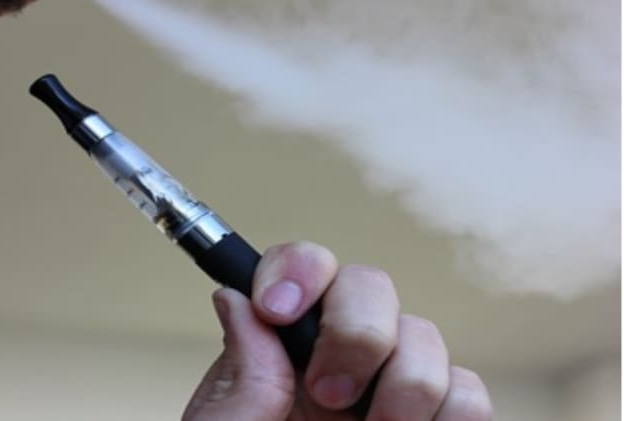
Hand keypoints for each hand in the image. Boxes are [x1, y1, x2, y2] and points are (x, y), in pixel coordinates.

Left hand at [183, 242, 491, 420]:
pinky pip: (468, 395)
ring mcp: (388, 393)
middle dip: (357, 333)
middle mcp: (337, 360)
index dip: (299, 271)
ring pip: (426, 337)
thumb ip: (240, 373)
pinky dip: (453, 414)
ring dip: (406, 383)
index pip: (303, 269)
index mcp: (280, 353)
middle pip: (372, 287)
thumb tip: (236, 295)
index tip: (277, 309)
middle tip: (327, 395)